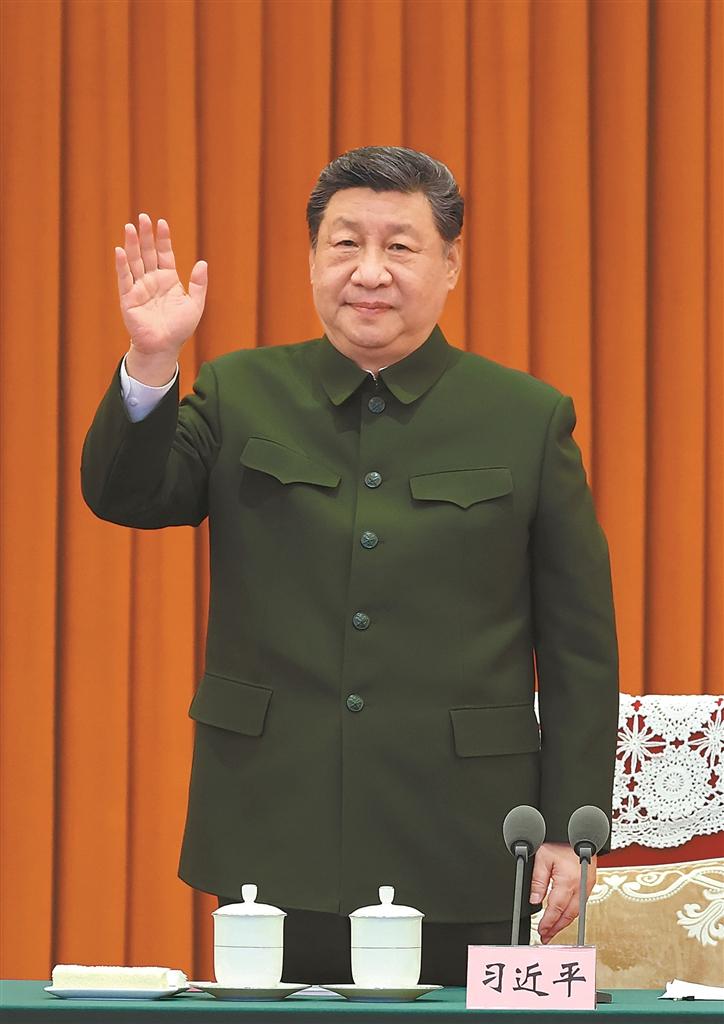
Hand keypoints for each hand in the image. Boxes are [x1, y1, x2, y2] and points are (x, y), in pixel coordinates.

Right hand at [115, 214, 206, 382]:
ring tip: (130, 227)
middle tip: (143, 217)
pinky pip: (125, 278)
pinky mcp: (128, 298)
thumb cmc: (179, 329)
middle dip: (145, 236)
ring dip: (132, 244)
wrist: (164, 347)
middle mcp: (152, 280)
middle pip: (147, 253)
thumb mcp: (195, 305)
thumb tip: (202, 263)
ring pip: (135, 261)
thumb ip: (199, 284)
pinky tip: (121, 250)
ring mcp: (139, 287)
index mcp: (168, 279)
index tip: (162, 223)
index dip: (163, 239)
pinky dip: (122, 265)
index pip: (164, 254)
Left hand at [529, 841, 595, 943]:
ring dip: (564, 923)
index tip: (541, 931)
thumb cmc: (562, 840)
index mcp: (568, 881)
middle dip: (557, 928)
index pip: (556, 909)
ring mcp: (587, 886)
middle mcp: (580, 886)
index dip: (548, 923)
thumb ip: (538, 880)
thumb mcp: (543, 857)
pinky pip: (581, 904)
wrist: (580, 832)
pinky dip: (572, 913)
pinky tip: (564, 916)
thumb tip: (535, 900)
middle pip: (568, 915)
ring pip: (576, 912)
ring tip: (553, 931)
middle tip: (546, 937)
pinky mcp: (590, 883)